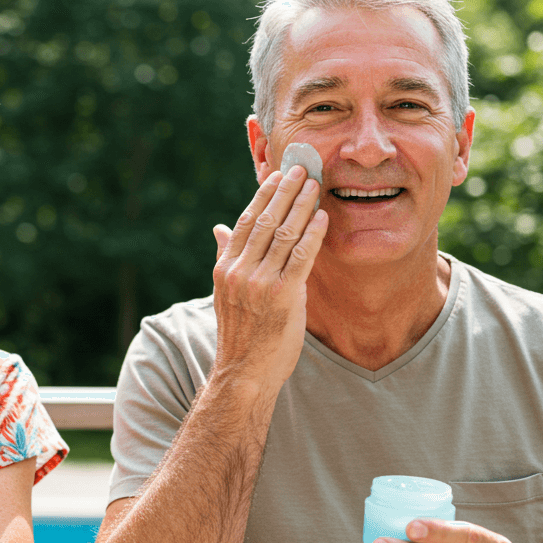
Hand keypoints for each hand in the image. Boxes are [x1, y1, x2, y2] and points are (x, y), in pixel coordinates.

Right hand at [210, 166, 327, 389]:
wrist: (244, 373)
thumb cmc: (241, 333)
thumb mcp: (226, 293)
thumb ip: (225, 257)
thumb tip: (219, 229)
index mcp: (225, 268)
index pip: (245, 221)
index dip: (263, 196)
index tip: (278, 175)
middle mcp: (240, 272)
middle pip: (265, 221)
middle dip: (286, 192)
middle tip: (302, 169)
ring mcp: (260, 284)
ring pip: (283, 234)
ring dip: (302, 206)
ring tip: (316, 186)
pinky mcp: (283, 297)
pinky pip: (301, 257)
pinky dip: (313, 234)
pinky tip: (323, 218)